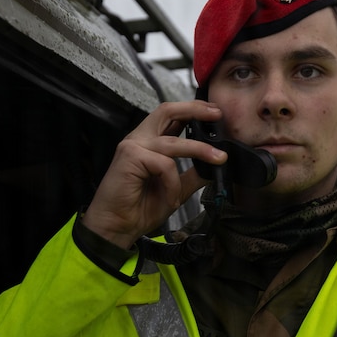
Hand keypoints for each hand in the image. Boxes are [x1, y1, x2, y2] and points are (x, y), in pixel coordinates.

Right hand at [81, 100, 226, 248]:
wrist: (118, 227)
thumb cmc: (139, 209)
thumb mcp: (176, 190)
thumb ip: (192, 175)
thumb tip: (216, 164)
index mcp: (149, 143)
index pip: (171, 117)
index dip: (193, 112)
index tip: (216, 114)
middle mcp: (140, 139)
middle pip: (167, 111)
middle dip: (195, 109)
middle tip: (217, 114)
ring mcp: (133, 146)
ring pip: (173, 142)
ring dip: (199, 150)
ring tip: (218, 159)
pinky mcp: (130, 156)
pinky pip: (165, 165)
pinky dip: (173, 184)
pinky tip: (171, 199)